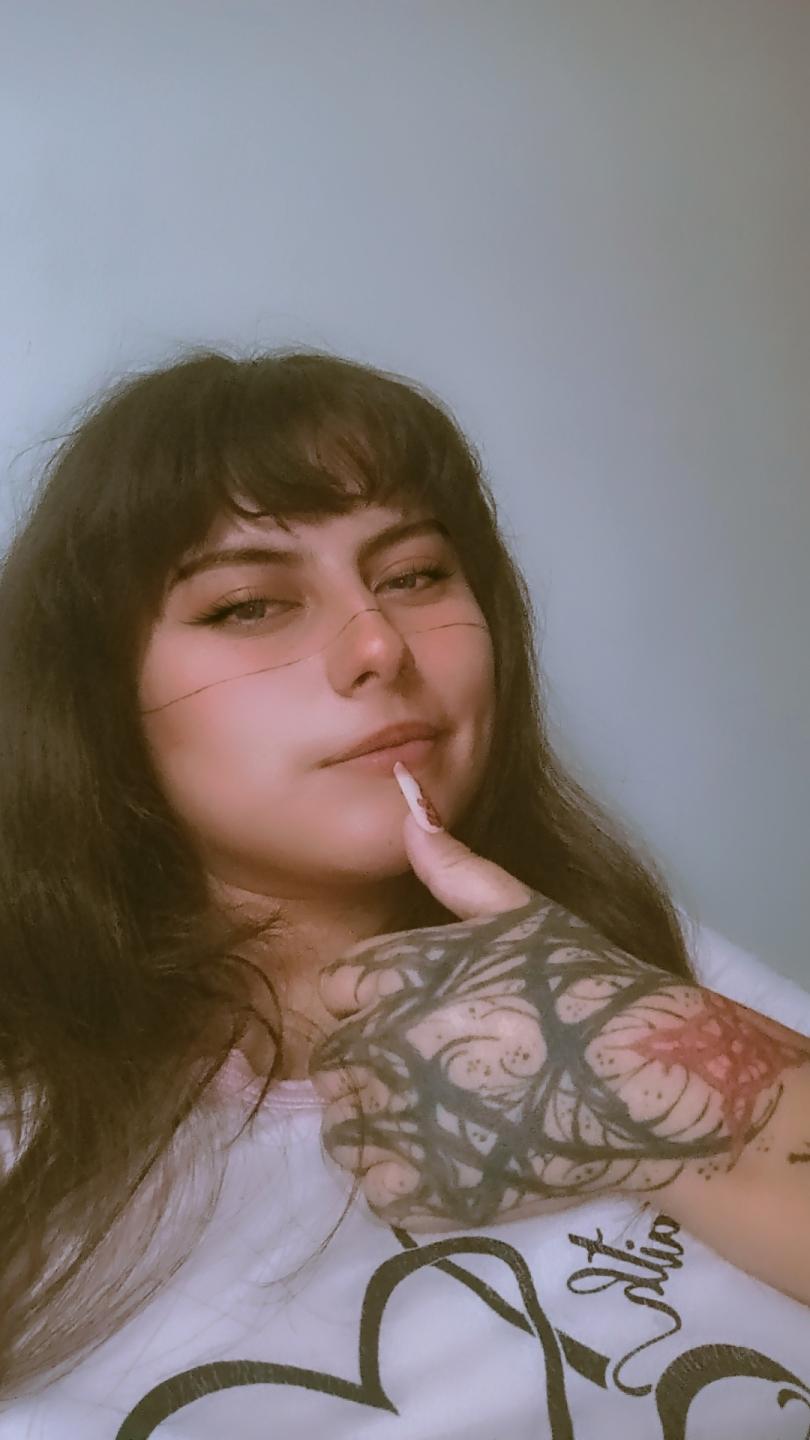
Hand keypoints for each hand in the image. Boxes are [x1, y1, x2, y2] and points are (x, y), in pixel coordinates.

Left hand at [309, 786, 806, 1234]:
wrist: (651, 1078)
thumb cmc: (587, 983)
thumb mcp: (523, 911)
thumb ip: (454, 867)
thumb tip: (404, 802)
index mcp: (404, 974)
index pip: (335, 987)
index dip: (365, 999)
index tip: (404, 1011)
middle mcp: (390, 1044)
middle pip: (332, 1059)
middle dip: (366, 1061)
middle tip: (423, 1067)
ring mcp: (408, 1121)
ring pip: (342, 1125)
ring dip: (372, 1121)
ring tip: (429, 1114)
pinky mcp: (432, 1189)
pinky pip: (370, 1186)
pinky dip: (392, 1178)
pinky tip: (435, 1158)